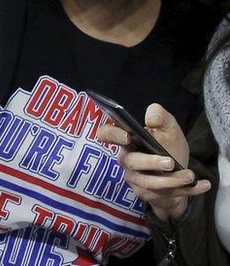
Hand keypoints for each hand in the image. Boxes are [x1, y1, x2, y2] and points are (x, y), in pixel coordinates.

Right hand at [97, 104, 210, 220]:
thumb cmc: (168, 146)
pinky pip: (167, 194)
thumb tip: (151, 118)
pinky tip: (203, 185)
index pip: (107, 134)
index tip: (127, 136)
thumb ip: (161, 116)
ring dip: (171, 181)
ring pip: (149, 182)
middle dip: (151, 163)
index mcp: (127, 141)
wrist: (178, 172)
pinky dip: (188, 190)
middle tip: (170, 162)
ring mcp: (136, 179)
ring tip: (190, 176)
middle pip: (132, 162)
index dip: (112, 135)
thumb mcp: (169, 128)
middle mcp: (127, 161)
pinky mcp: (148, 194)